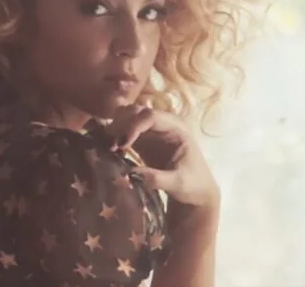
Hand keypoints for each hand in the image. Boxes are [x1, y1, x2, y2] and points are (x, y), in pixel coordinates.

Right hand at [104, 105, 219, 208]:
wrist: (196, 193)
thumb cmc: (193, 185)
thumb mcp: (178, 183)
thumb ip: (156, 178)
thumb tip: (130, 175)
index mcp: (177, 128)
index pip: (151, 116)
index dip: (133, 126)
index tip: (122, 144)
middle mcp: (163, 124)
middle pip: (137, 111)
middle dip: (121, 124)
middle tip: (110, 144)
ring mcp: (153, 131)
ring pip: (128, 117)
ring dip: (115, 128)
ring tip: (108, 148)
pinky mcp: (143, 141)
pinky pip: (124, 131)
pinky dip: (114, 137)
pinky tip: (109, 151)